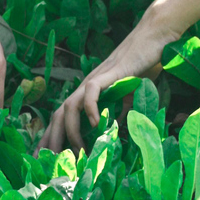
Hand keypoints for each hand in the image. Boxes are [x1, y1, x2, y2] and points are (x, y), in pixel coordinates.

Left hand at [36, 10, 178, 153]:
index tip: (45, 158)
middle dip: (51, 139)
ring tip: (78, 150)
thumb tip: (116, 131)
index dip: (53, 137)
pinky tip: (95, 125)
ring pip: (69, 105)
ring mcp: (94, 79)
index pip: (63, 117)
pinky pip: (91, 92)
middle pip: (58, 114)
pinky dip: (90, 109)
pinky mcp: (108, 73)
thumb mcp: (129, 97)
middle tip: (48, 162)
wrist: (154, 37)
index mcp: (88, 94)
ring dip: (70, 130)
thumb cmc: (142, 65)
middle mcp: (85, 88)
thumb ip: (120, 112)